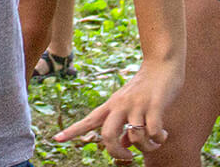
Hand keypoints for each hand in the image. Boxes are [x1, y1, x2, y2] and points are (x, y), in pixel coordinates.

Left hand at [53, 57, 180, 160]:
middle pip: (107, 135)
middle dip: (116, 153)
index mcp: (112, 105)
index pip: (88, 120)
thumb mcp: (130, 105)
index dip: (72, 131)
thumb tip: (125, 144)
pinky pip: (152, 131)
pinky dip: (158, 139)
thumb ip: (125, 125)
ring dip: (147, 147)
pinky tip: (162, 135)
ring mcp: (137, 104)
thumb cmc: (146, 87)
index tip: (56, 139)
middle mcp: (121, 105)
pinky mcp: (154, 104)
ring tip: (155, 142)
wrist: (162, 63)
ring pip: (135, 137)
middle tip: (128, 158)